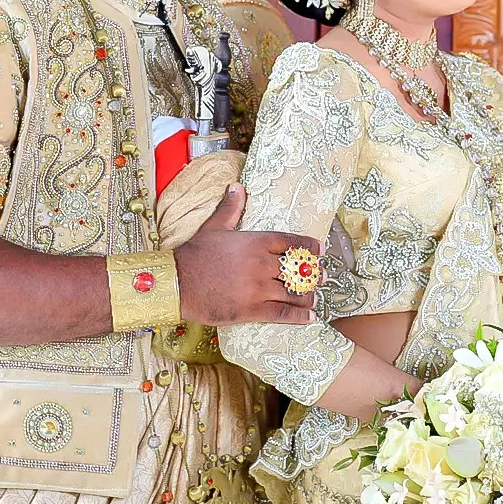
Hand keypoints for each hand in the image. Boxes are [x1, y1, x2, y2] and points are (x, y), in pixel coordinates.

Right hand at [175, 183, 319, 325]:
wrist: (177, 282)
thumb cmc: (195, 253)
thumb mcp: (214, 227)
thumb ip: (231, 208)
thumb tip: (237, 186)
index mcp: (256, 242)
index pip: (291, 242)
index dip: (309, 246)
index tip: (320, 250)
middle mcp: (262, 264)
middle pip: (297, 269)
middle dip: (313, 274)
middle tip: (324, 277)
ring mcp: (259, 289)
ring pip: (294, 293)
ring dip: (308, 295)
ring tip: (315, 297)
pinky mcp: (252, 310)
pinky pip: (283, 314)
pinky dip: (299, 316)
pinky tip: (310, 317)